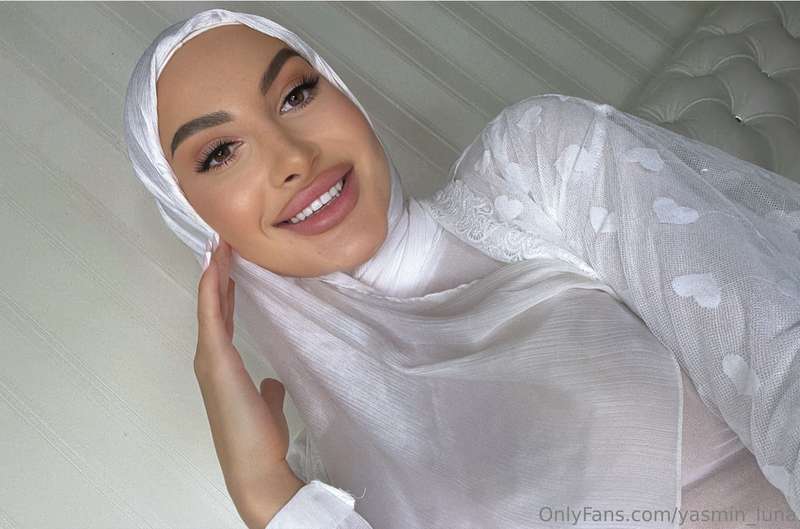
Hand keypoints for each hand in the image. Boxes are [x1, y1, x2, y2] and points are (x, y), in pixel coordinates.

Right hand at [194, 239, 304, 528]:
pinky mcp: (217, 361)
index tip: (229, 260)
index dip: (223, 288)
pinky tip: (215, 266)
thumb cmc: (260, 437)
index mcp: (222, 364)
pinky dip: (212, 290)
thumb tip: (273, 382)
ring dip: (213, 273)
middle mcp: (210, 357)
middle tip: (221, 241)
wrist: (255, 464)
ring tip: (218, 242)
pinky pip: (212, 317)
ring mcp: (210, 358)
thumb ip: (268, 390)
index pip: (222, 317)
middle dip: (217, 273)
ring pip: (209, 305)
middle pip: (212, 305)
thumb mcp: (267, 404)